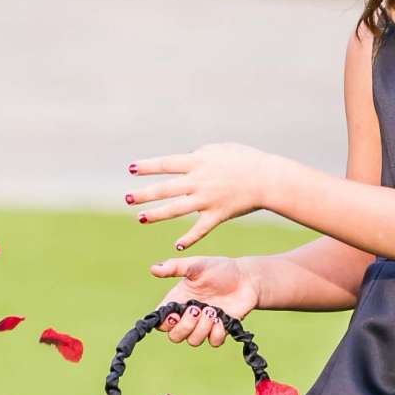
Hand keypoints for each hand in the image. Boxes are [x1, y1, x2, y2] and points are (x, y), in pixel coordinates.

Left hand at [127, 143, 277, 250]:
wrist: (267, 178)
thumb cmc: (245, 160)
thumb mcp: (220, 149)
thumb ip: (200, 154)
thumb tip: (188, 157)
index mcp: (198, 162)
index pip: (166, 164)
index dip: (147, 167)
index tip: (131, 169)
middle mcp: (198, 181)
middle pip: (165, 189)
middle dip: (143, 195)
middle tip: (126, 199)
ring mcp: (207, 200)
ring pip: (176, 210)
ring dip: (156, 215)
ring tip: (140, 218)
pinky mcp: (218, 215)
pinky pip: (200, 229)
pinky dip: (189, 238)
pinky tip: (177, 245)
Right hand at [147, 254, 262, 344]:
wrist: (246, 278)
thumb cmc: (219, 269)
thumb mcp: (196, 264)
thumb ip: (175, 267)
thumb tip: (153, 269)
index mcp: (178, 301)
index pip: (161, 322)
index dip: (164, 323)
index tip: (175, 313)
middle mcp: (188, 316)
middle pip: (175, 336)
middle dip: (185, 326)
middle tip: (197, 309)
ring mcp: (204, 325)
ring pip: (193, 341)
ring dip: (202, 327)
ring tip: (212, 310)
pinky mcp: (220, 330)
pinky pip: (213, 342)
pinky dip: (217, 332)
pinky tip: (222, 317)